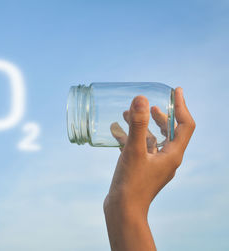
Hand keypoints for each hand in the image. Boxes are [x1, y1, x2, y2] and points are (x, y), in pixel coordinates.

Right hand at [104, 87, 194, 250]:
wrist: (123, 210)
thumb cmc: (131, 183)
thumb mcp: (134, 151)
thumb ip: (137, 124)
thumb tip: (141, 98)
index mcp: (172, 154)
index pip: (185, 125)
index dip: (182, 106)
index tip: (176, 91)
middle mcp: (167, 159)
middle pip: (170, 131)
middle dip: (160, 115)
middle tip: (149, 103)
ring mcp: (154, 165)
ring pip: (152, 139)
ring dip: (142, 125)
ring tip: (127, 113)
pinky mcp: (142, 170)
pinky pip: (140, 149)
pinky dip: (131, 138)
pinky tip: (116, 131)